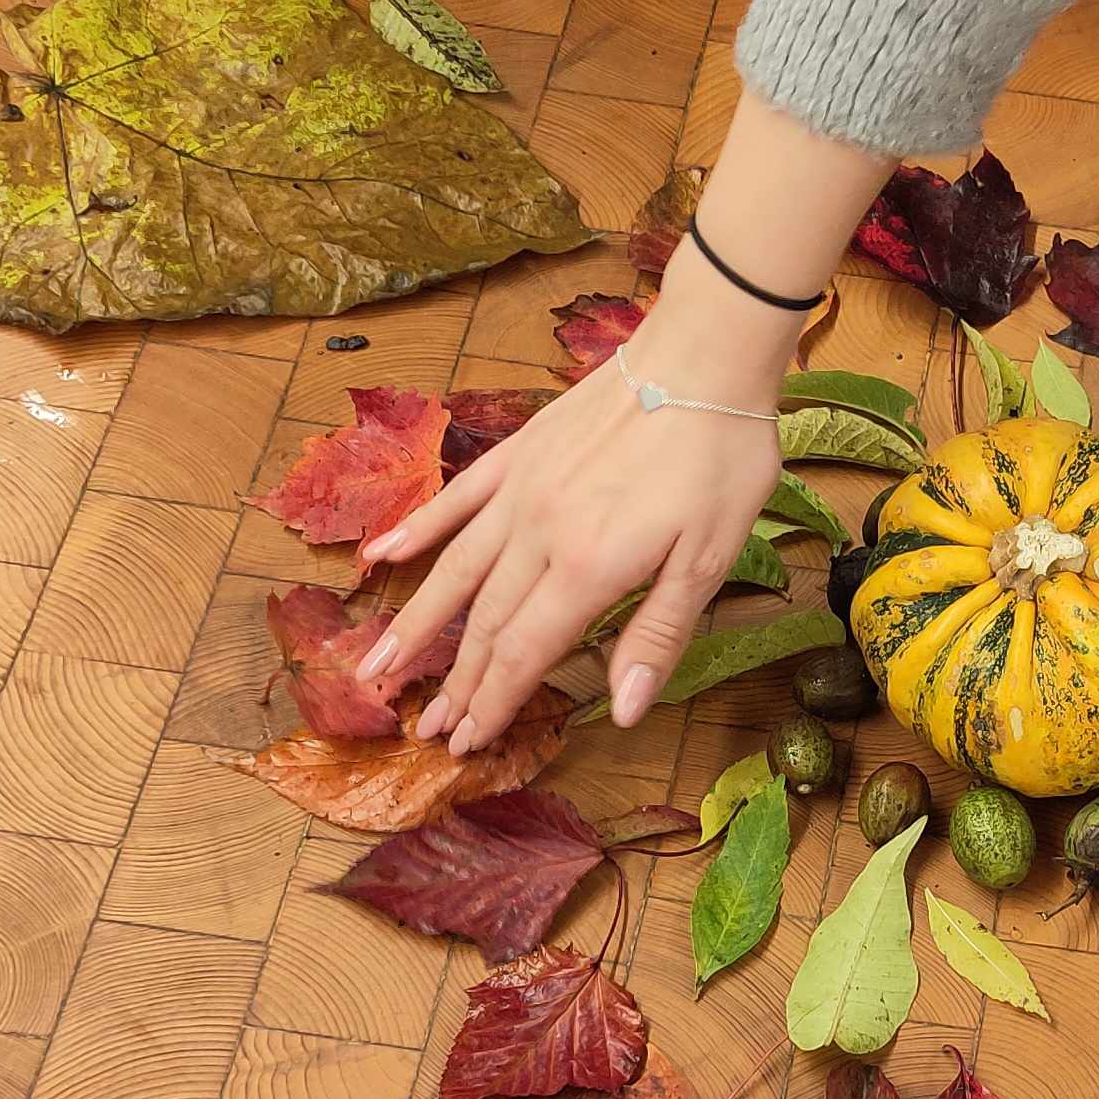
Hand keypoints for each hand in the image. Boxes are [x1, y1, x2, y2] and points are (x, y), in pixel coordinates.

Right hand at [352, 271, 795, 754]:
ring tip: (379, 662)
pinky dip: (417, 529)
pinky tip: (380, 555)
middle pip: (485, 621)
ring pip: (455, 568)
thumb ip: (657, 635)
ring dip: (417, 621)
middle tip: (426, 726)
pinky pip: (457, 499)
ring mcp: (522, 489)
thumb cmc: (719, 458)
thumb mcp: (709, 559)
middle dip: (455, 680)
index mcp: (589, 568)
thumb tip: (623, 710)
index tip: (466, 741)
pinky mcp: (520, 452)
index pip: (525, 652)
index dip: (494, 701)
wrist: (703, 357)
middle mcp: (540, 532)